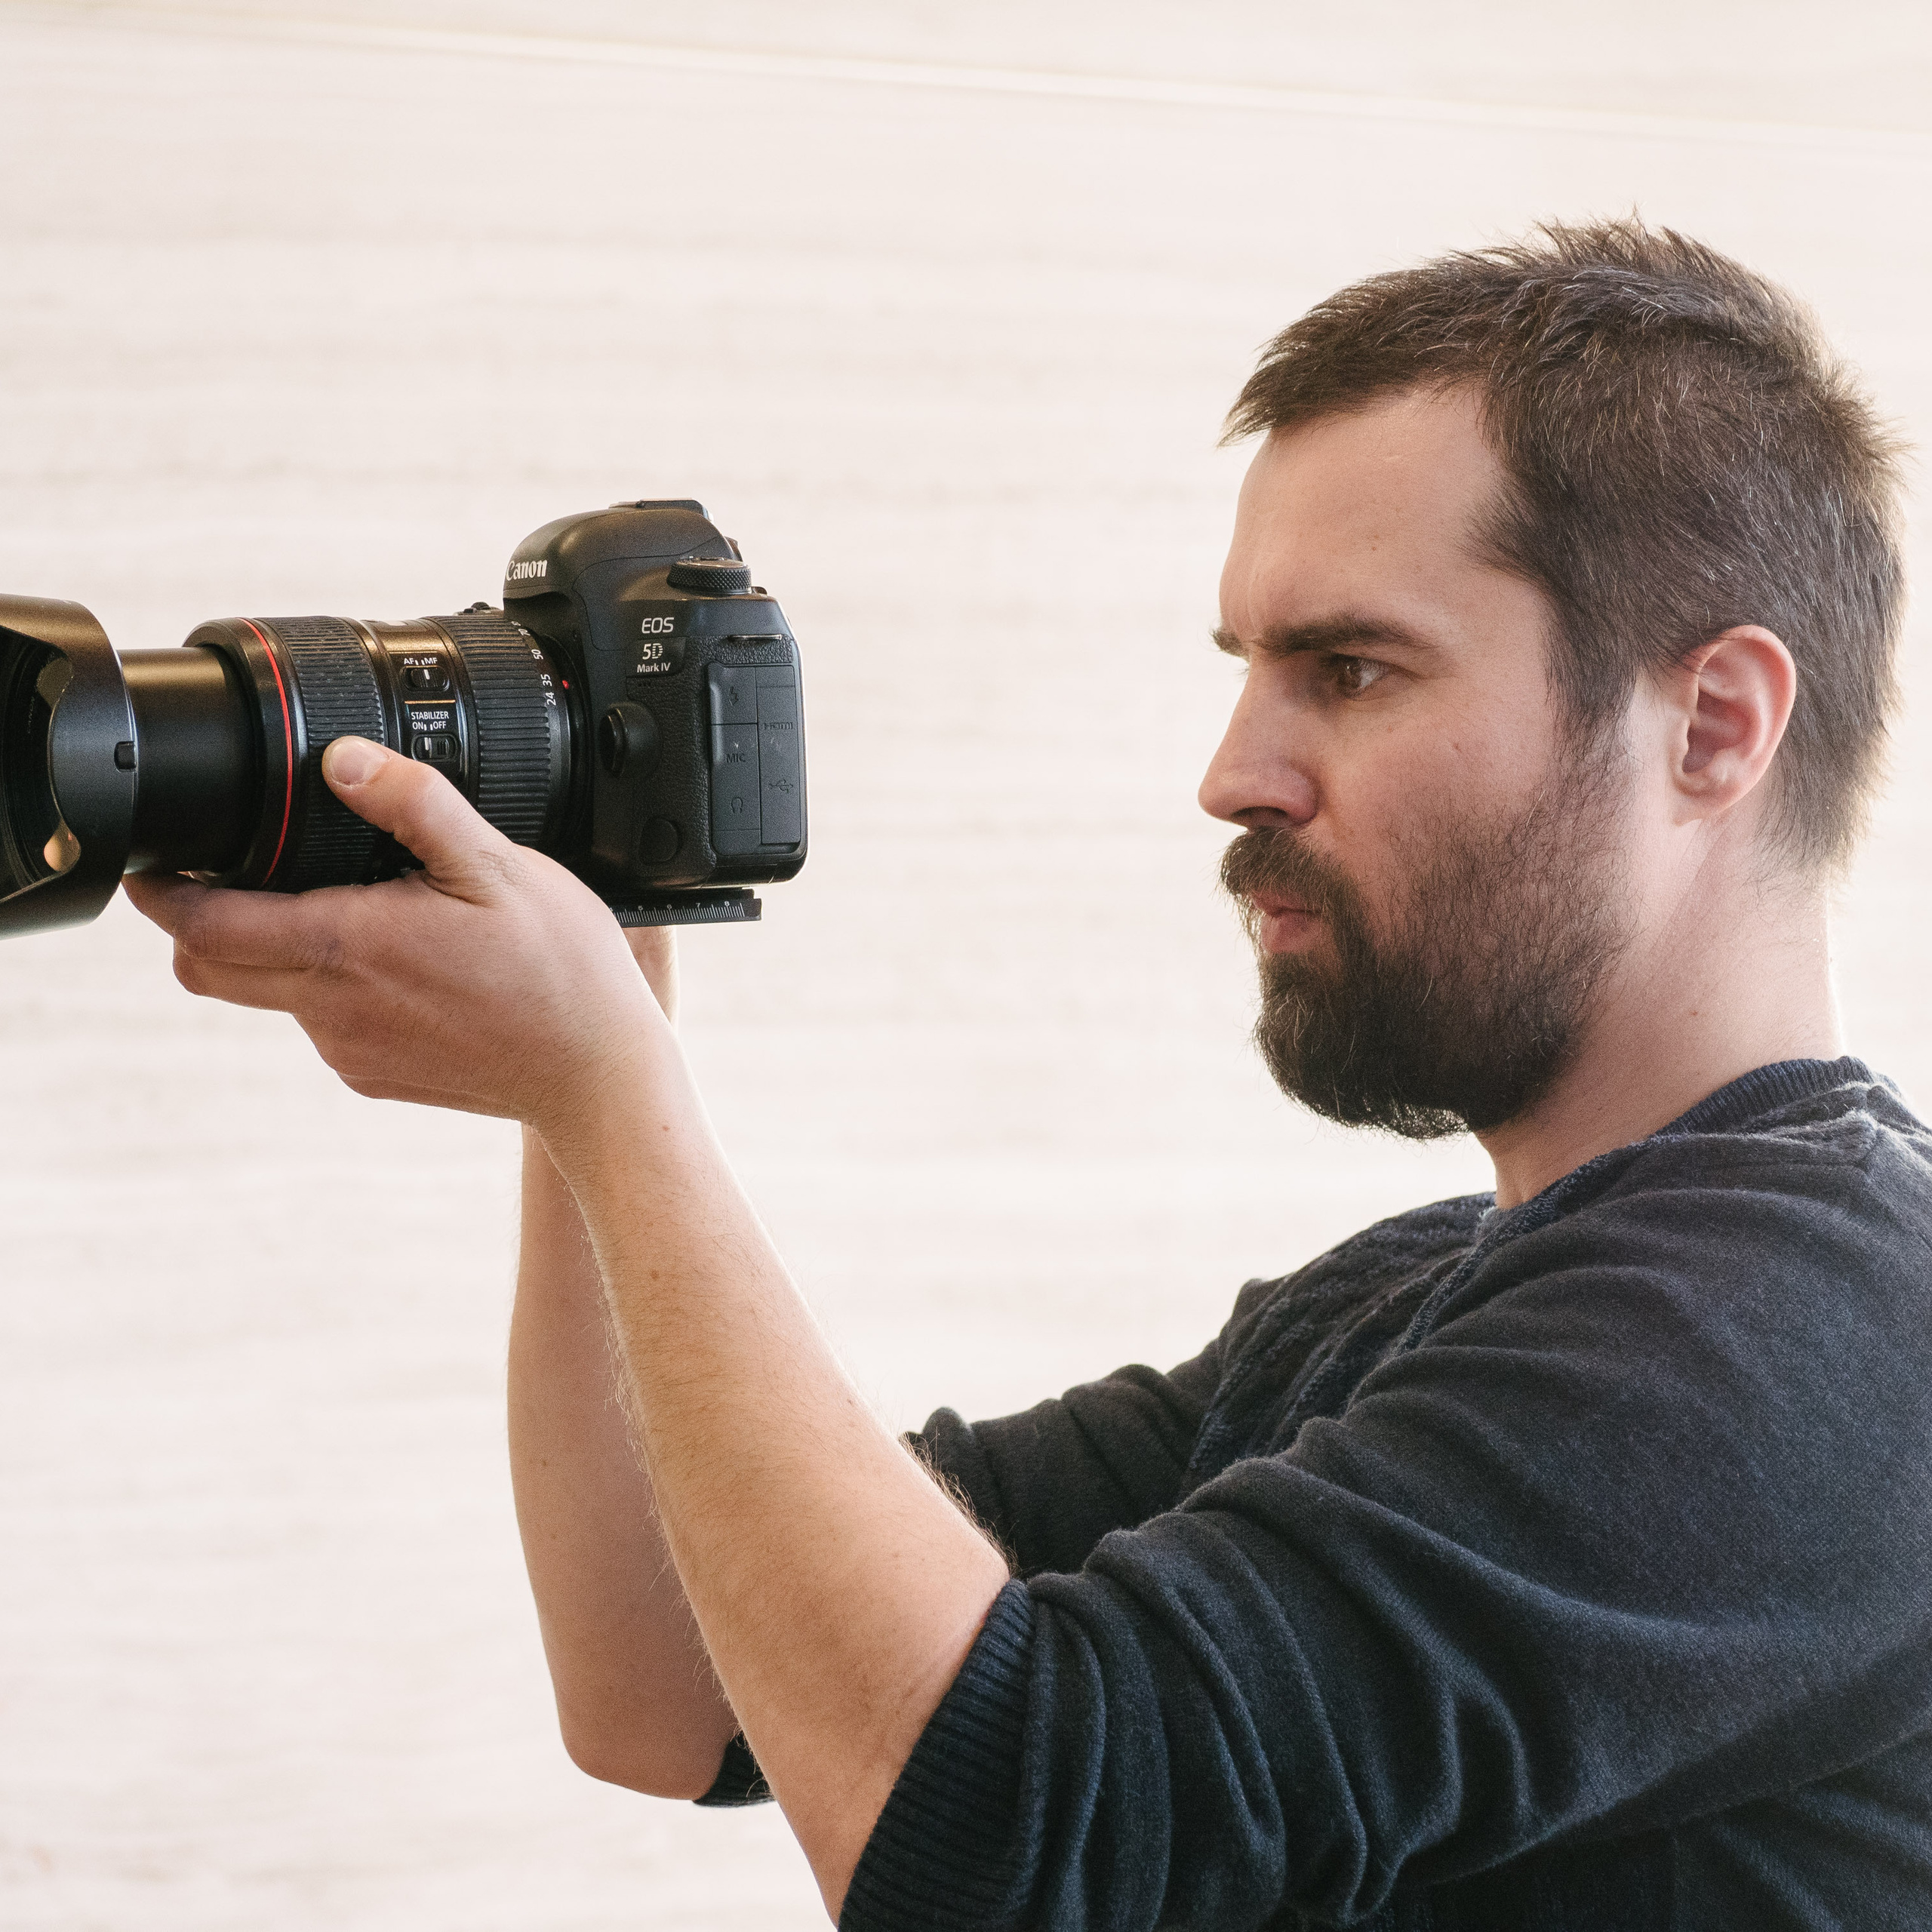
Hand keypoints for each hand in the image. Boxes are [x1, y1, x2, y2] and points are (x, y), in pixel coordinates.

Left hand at [124, 736, 672, 1136]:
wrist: (599, 1078)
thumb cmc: (561, 972)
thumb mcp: (498, 865)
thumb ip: (416, 804)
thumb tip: (344, 760)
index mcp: (347, 947)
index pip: (202, 927)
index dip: (160, 892)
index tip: (155, 862)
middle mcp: (331, 1009)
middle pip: (206, 970)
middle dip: (194, 925)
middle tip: (223, 878)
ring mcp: (349, 1050)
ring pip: (268, 997)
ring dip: (276, 955)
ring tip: (349, 914)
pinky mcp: (374, 1078)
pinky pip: (322, 1028)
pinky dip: (333, 993)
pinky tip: (400, 968)